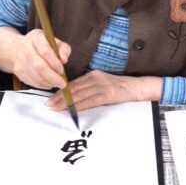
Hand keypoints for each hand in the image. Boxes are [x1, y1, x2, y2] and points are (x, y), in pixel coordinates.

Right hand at [11, 29, 70, 89]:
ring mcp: (20, 60)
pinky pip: (30, 81)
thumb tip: (64, 60)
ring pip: (35, 76)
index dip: (54, 63)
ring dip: (48, 82)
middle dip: (52, 77)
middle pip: (39, 66)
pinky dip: (42, 85)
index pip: (45, 51)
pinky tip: (48, 84)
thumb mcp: (55, 42)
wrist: (18, 48)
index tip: (62, 70)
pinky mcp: (18, 71)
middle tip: (62, 83)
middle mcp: (25, 48)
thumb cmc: (41, 45)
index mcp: (36, 38)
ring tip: (56, 84)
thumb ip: (63, 49)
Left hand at [46, 70, 162, 111]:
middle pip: (73, 88)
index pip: (73, 83)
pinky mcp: (107, 94)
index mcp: (93, 74)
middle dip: (59, 97)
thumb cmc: (119, 89)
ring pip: (78, 95)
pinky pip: (88, 101)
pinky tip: (70, 110)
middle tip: (48, 104)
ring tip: (55, 108)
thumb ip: (89, 88)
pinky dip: (78, 106)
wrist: (136, 88)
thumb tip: (73, 98)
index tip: (51, 98)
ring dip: (65, 102)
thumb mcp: (102, 84)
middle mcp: (95, 78)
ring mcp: (101, 85)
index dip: (61, 91)